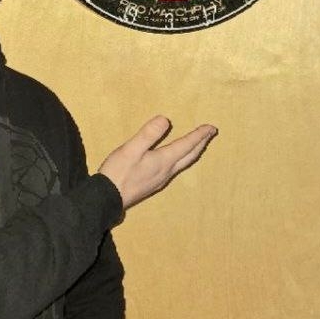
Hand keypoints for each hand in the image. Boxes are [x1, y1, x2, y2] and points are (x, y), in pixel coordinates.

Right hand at [99, 116, 216, 209]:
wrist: (108, 198)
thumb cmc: (118, 172)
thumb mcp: (131, 149)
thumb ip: (148, 134)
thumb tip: (165, 120)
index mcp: (163, 160)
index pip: (186, 145)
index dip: (199, 135)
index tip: (211, 127)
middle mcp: (167, 171)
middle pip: (189, 156)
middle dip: (201, 143)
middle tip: (210, 133)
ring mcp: (160, 179)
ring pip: (183, 163)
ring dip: (193, 152)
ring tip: (198, 144)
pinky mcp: (153, 184)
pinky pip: (175, 169)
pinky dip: (182, 159)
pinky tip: (176, 160)